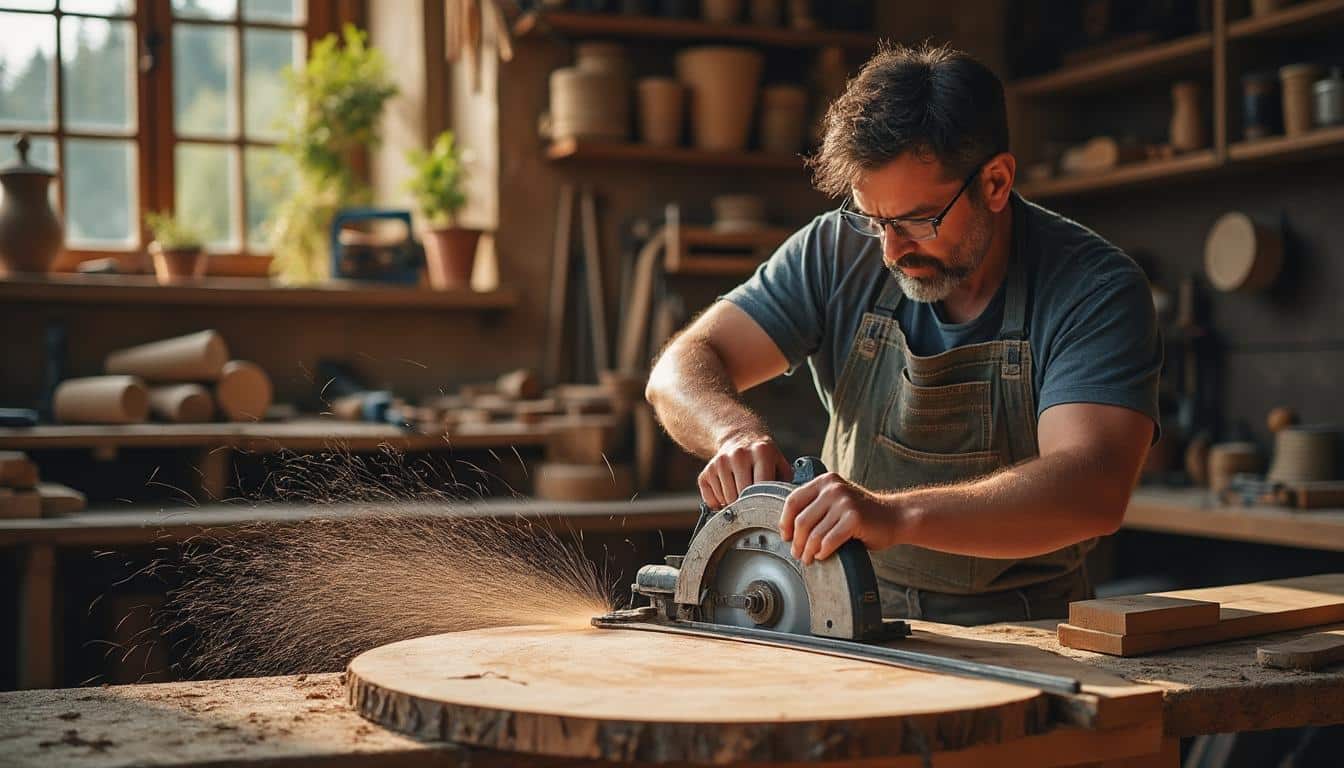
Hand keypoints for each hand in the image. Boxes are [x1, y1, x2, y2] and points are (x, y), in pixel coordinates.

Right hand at [699, 435, 791, 509]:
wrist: (739, 438)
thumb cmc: (763, 458)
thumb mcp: (780, 464)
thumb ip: (784, 484)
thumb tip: (781, 509)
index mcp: (761, 452)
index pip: (761, 487)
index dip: (764, 503)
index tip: (766, 511)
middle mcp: (738, 455)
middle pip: (742, 496)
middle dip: (748, 506)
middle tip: (754, 506)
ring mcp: (719, 463)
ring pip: (726, 500)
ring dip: (734, 505)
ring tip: (741, 495)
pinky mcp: (705, 472)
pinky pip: (711, 501)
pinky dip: (719, 504)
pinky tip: (728, 493)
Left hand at [779, 473, 898, 564]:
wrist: (894, 517)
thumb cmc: (862, 515)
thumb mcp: (836, 502)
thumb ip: (816, 507)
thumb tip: (788, 529)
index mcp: (825, 482)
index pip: (793, 501)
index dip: (785, 521)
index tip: (786, 536)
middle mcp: (833, 488)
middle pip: (801, 520)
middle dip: (797, 542)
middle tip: (797, 554)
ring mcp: (844, 502)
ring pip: (814, 533)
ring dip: (808, 551)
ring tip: (808, 558)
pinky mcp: (854, 518)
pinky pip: (829, 540)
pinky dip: (823, 552)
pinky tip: (822, 556)